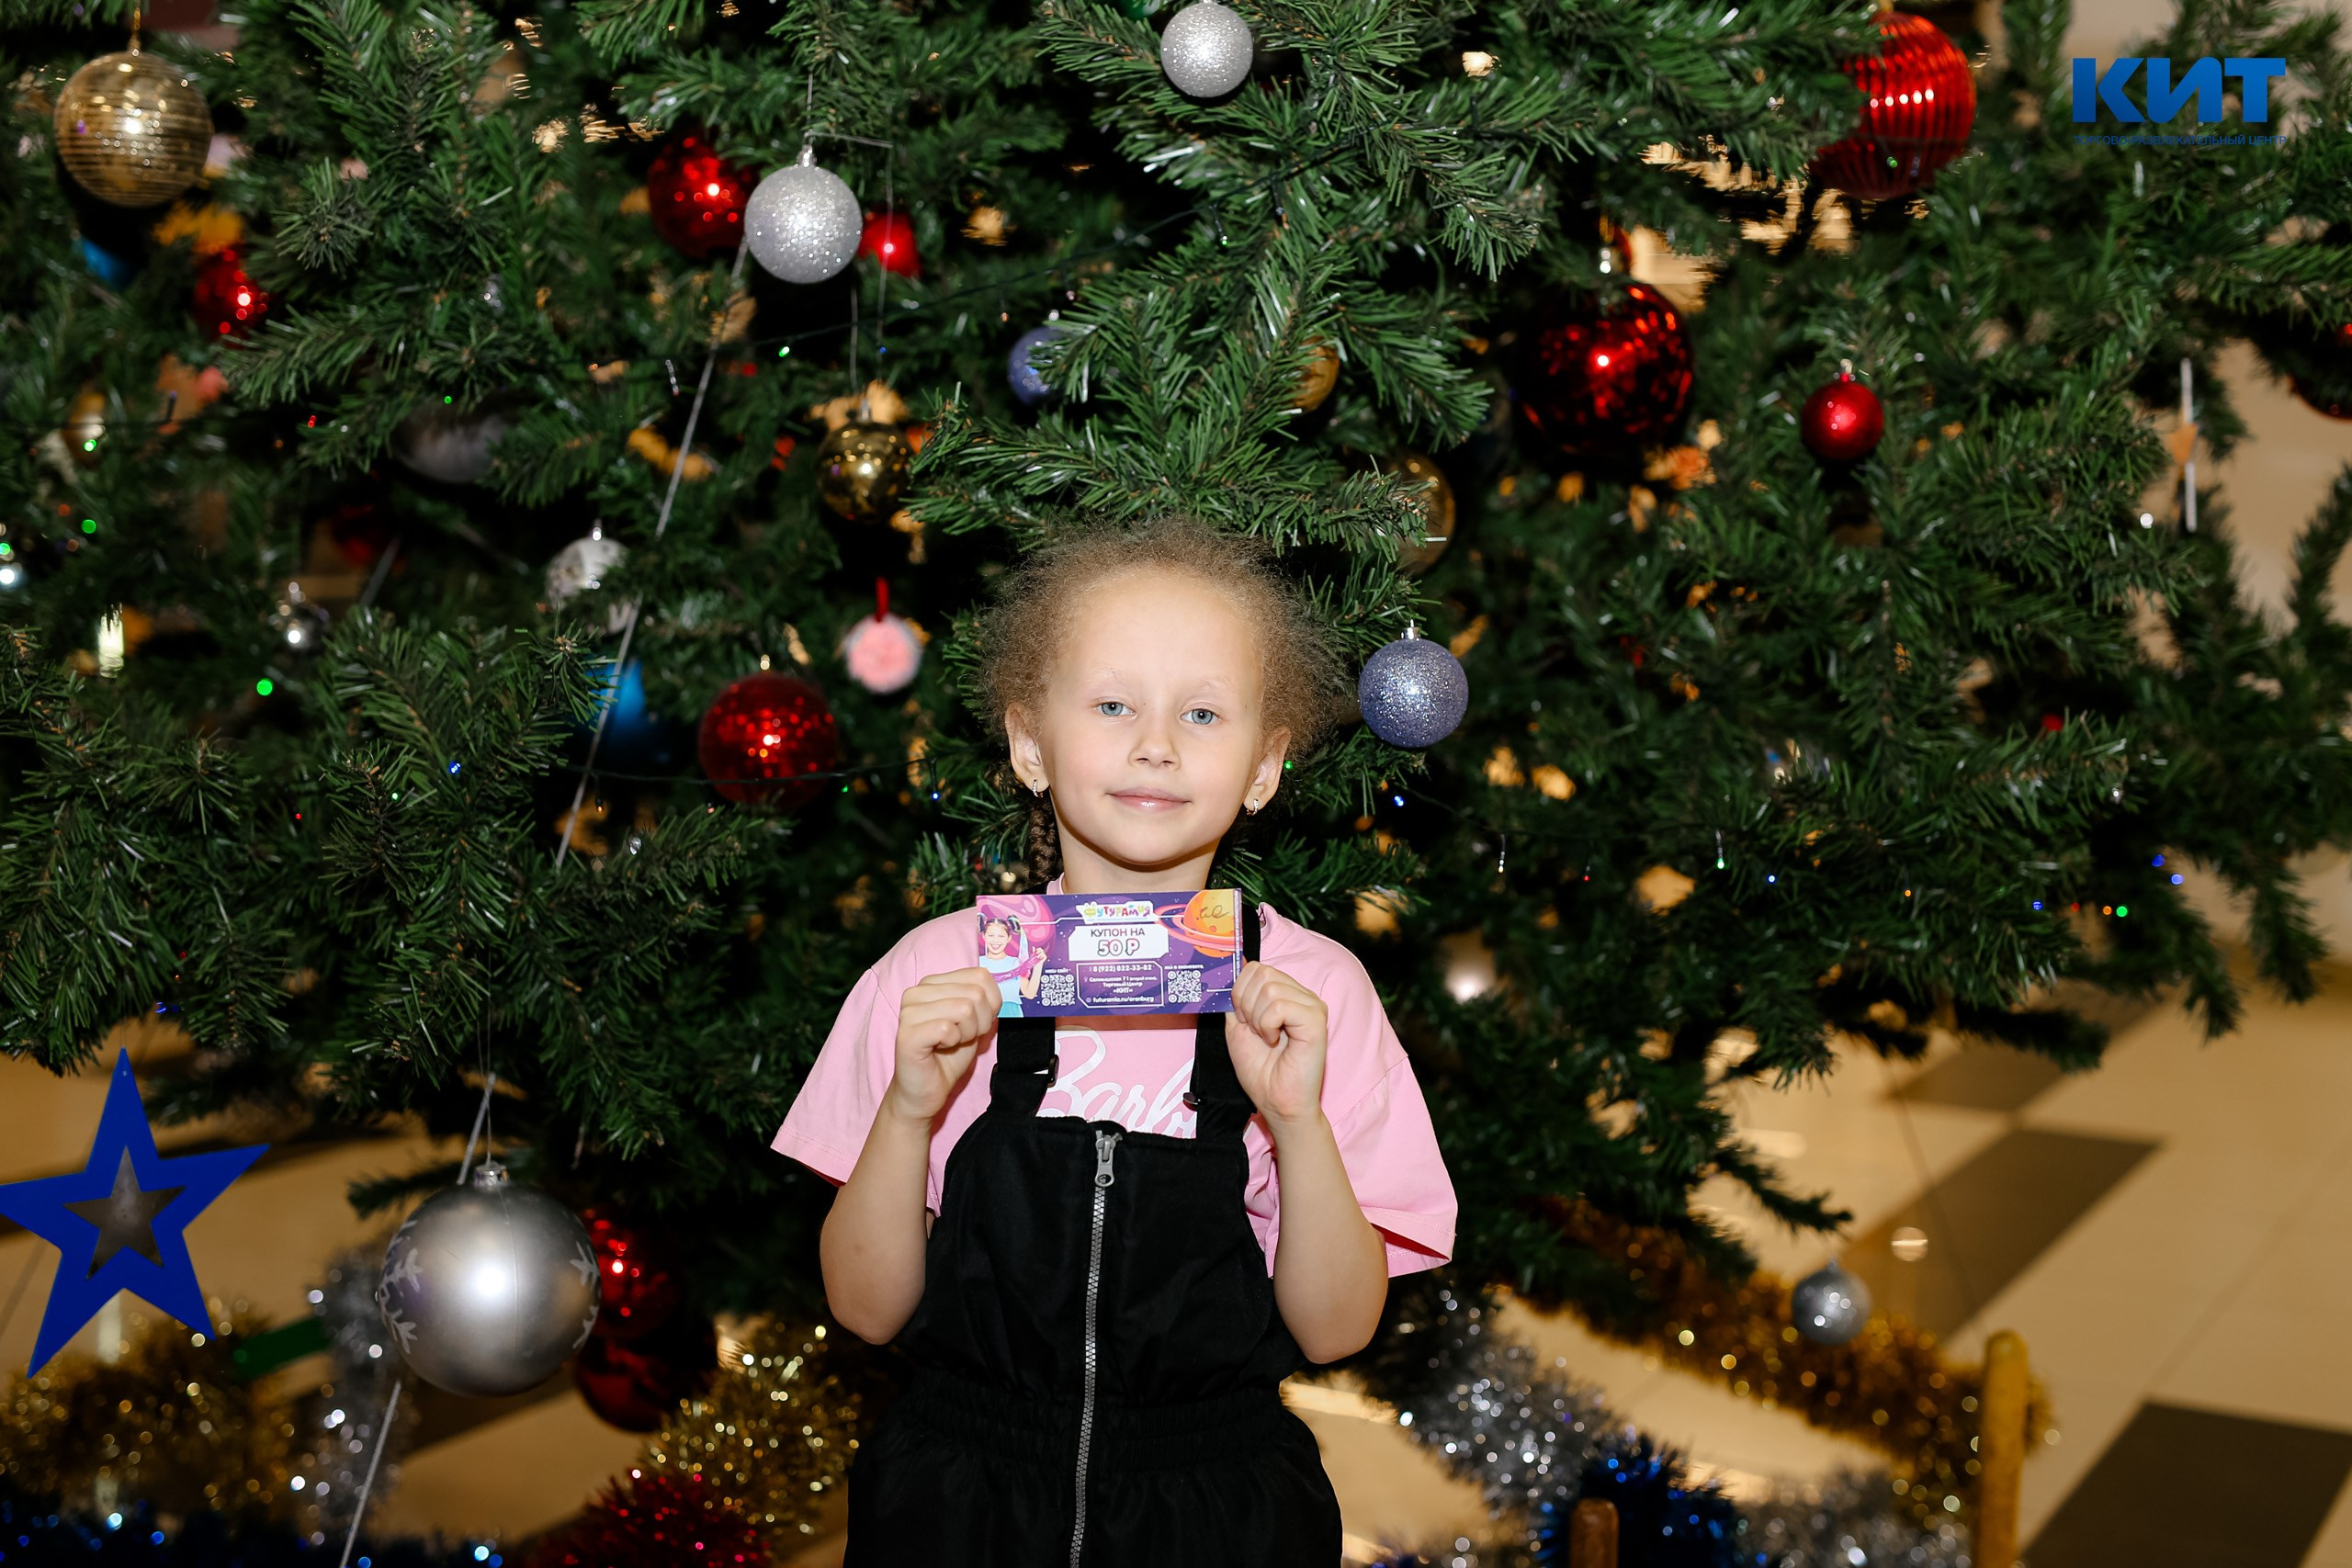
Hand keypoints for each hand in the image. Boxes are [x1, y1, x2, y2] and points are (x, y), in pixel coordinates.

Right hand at [888, 968, 999, 1122]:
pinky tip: (940, 1048)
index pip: (981, 976)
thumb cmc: (948, 1056)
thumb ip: (985, 1001)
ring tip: (950, 1042)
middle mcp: (917, 991)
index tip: (975, 1023)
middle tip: (962, 1037)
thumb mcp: (975, 1022)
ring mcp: (909, 1011)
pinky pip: (948, 1028)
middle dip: (980, 1022)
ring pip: (964, 1009)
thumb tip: (1005, 984)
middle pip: (975, 993)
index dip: (990, 1004)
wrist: (925, 1091)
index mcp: (933, 983)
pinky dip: (953, 1042)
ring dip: (967, 1033)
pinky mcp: (907, 1033)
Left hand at [1224, 960, 1328, 1130]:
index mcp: (1286, 994)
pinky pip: (1279, 1006)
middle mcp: (1302, 995)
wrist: (1276, 1102)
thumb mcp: (1238, 1027)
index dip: (1240, 993)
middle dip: (1247, 1005)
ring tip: (1267, 1039)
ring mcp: (1311, 1005)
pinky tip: (1276, 1041)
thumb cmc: (1261, 1071)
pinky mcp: (1316, 1019)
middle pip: (1262, 973)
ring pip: (1270, 988)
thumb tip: (1236, 964)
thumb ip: (1237, 997)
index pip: (1256, 968)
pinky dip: (1267, 1025)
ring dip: (1257, 1018)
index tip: (1245, 1022)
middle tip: (1256, 1031)